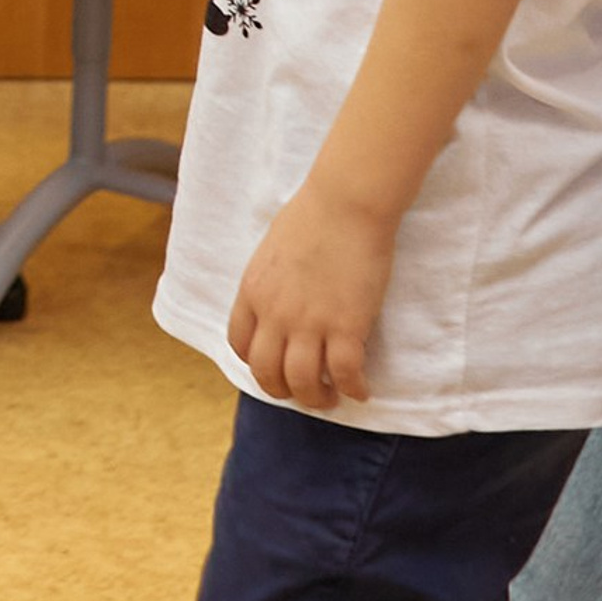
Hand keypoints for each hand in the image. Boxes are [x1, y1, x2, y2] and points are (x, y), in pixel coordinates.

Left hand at [228, 182, 395, 412]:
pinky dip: (353, 389)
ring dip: (316, 399)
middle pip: (267, 373)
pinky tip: (361, 390)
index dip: (256, 363)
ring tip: (330, 397)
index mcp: (253, 292)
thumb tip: (277, 301)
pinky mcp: (346, 326)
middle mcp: (275, 314)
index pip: (240, 344)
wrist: (345, 202)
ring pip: (304, 383)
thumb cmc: (312, 216)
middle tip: (302, 391)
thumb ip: (269, 282)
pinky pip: (346, 374)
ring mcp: (310, 322)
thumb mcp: (271, 251)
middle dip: (283, 391)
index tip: (274, 366)